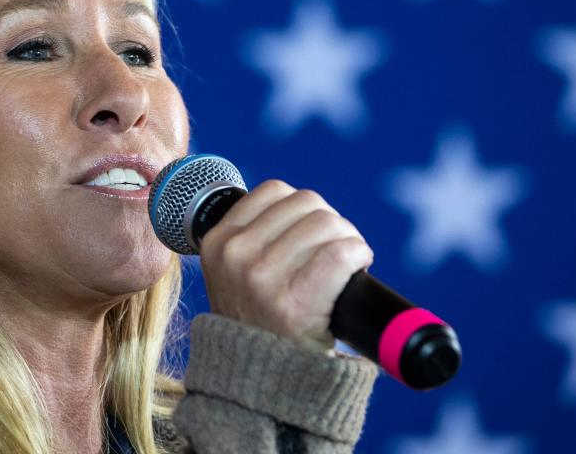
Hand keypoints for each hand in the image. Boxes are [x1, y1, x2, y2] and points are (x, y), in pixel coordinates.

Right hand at [199, 180, 373, 350]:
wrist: (258, 385)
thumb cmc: (259, 324)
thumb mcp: (233, 274)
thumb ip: (251, 238)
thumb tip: (303, 206)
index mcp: (217, 241)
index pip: (274, 191)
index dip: (303, 209)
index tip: (310, 234)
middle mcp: (236, 255)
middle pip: (307, 203)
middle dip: (329, 223)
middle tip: (334, 253)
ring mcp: (262, 279)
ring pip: (327, 223)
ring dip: (348, 239)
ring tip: (345, 264)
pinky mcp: (294, 304)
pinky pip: (340, 253)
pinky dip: (358, 255)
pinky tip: (358, 268)